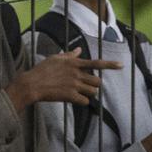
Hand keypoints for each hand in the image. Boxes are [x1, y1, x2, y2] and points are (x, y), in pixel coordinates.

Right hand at [7, 48, 121, 109]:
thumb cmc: (41, 70)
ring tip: (78, 92)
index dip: (110, 64)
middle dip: (94, 84)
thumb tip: (79, 49)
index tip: (121, 65)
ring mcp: (74, 85)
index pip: (96, 63)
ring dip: (88, 93)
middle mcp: (76, 74)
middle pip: (97, 81)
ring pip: (93, 91)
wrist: (31, 85)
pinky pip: (85, 101)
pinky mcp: (70, 96)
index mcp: (74, 63)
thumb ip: (69, 55)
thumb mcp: (55, 58)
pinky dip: (81, 101)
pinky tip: (73, 99)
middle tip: (85, 86)